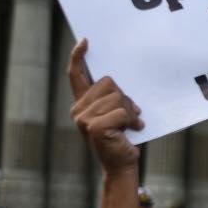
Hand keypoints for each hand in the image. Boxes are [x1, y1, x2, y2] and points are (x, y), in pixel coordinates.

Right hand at [67, 39, 142, 172]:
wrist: (121, 166)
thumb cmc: (121, 139)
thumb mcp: (116, 115)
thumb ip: (112, 99)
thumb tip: (119, 84)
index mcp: (82, 104)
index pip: (75, 75)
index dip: (78, 57)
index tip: (85, 41)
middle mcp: (78, 109)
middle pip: (107, 82)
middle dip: (124, 97)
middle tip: (131, 115)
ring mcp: (83, 118)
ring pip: (116, 97)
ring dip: (130, 111)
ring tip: (131, 124)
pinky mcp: (94, 127)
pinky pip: (121, 111)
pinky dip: (131, 120)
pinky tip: (132, 130)